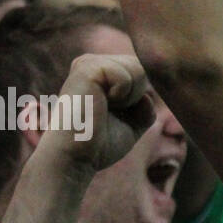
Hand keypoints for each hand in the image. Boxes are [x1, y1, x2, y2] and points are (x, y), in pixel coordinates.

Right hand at [35, 54, 154, 175]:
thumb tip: (148, 88)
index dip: (138, 98)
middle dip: (136, 96)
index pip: (141, 72)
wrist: (74, 159)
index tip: (111, 115)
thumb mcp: (133, 121)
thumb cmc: (99, 144)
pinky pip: (128, 76)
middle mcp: (92, 63)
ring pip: (138, 70)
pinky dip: (123, 96)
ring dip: (130, 97)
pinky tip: (101, 104)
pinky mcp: (87, 68)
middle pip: (142, 69)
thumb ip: (146, 101)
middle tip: (107, 113)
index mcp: (100, 73)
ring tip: (103, 109)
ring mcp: (88, 63)